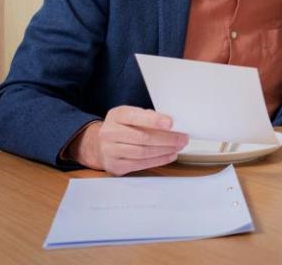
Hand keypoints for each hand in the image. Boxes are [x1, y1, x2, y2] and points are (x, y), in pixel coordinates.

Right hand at [67, 105, 188, 175]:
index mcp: (116, 115)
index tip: (170, 123)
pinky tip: (170, 155)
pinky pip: (140, 164)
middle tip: (183, 138)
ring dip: (165, 150)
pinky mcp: (114, 166)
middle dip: (167, 139)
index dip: (153, 120)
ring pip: (142, 152)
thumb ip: (148, 117)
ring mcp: (109, 151)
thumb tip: (172, 124)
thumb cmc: (123, 127)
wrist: (98, 144)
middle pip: (142, 137)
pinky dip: (158, 160)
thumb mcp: (131, 115)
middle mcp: (109, 132)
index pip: (135, 116)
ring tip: (179, 147)